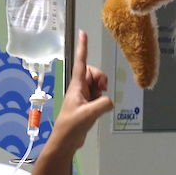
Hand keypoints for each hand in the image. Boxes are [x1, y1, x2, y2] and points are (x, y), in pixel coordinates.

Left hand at [48, 30, 112, 151]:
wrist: (65, 141)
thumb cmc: (72, 126)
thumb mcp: (89, 115)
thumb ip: (102, 104)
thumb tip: (109, 100)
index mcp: (77, 86)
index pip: (81, 63)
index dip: (83, 48)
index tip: (83, 33)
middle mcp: (79, 88)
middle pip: (93, 72)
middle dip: (100, 78)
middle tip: (102, 90)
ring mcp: (83, 96)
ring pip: (96, 84)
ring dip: (101, 91)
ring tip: (98, 104)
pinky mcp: (86, 105)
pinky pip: (97, 95)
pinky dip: (101, 99)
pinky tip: (98, 110)